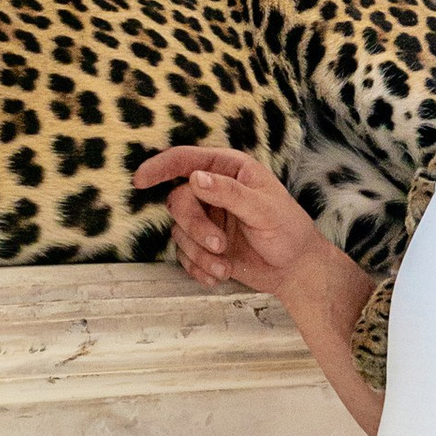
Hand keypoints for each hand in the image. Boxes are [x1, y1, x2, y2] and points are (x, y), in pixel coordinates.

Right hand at [135, 145, 336, 299]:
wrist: (295, 270)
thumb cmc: (288, 231)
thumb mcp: (264, 209)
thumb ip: (230, 192)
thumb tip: (195, 178)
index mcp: (229, 170)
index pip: (187, 160)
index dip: (161, 167)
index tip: (140, 180)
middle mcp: (213, 191)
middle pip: (178, 201)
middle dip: (195, 227)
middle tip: (219, 246)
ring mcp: (206, 219)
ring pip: (179, 232)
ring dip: (199, 253)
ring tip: (225, 267)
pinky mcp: (203, 245)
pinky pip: (183, 255)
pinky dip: (198, 268)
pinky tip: (219, 275)